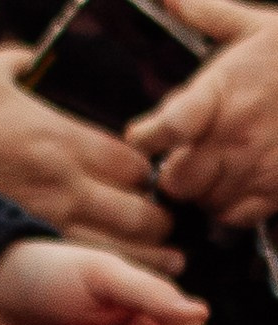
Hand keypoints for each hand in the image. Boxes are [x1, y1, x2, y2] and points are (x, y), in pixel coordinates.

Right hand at [0, 48, 178, 270]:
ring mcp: (42, 225)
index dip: (151, 175)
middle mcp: (61, 187)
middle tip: (164, 226)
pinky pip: (76, 273)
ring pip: (114, 252)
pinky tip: (113, 282)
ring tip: (159, 263)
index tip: (150, 181)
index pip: (134, 165)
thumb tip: (43, 56)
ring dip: (143, 259)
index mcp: (63, 140)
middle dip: (158, 222)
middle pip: (137, 214)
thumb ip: (26, 62)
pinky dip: (103, 277)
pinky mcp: (22, 253)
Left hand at [131, 0, 277, 225]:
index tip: (147, 133)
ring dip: (202, 189)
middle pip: (176, 181)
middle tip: (184, 156)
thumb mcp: (256, 24)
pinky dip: (228, 207)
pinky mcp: (275, 190)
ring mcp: (255, 167)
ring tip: (216, 166)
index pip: (165, 128)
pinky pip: (234, 217)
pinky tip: (236, 183)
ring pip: (203, 202)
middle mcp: (234, 136)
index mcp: (222, 93)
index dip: (147, 136)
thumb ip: (208, 15)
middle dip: (173, 172)